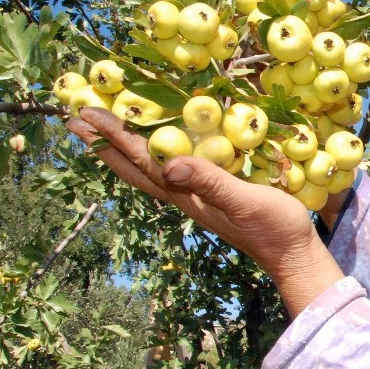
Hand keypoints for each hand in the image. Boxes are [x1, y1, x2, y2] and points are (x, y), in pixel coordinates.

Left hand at [67, 108, 343, 315]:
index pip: (142, 160)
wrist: (294, 255)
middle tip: (75, 120)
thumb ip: (210, 182)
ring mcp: (197, 198)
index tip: (87, 113)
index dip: (115, 137)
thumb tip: (168, 163)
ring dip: (123, 150)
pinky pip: (172, 171)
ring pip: (149, 171)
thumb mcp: (245, 201)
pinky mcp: (212, 196)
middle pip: (134, 168)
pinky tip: (159, 149)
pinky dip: (154, 155)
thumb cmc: (274, 228)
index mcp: (187, 195)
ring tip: (103, 132)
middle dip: (104, 145)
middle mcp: (185, 196)